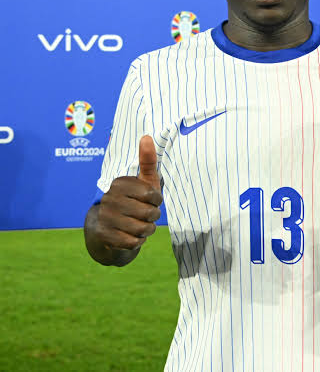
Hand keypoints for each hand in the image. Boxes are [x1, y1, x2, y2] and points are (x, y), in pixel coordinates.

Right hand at [96, 135, 162, 250]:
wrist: (108, 230)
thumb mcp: (144, 181)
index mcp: (119, 183)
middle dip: (153, 217)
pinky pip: (133, 243)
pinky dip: (138, 241)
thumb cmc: (135, 201)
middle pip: (149, 213)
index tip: (150, 200)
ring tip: (141, 225)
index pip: (152, 195)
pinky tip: (131, 235)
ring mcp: (105, 218)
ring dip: (147, 230)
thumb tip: (146, 136)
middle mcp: (109, 199)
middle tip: (147, 215)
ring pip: (142, 228)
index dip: (156, 200)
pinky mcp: (103, 236)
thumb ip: (147, 160)